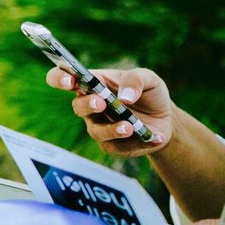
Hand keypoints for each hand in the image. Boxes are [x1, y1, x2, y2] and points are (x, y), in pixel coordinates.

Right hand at [46, 66, 173, 156]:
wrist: (165, 118)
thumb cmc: (149, 93)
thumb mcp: (149, 78)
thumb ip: (136, 79)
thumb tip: (124, 97)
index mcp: (93, 83)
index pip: (63, 78)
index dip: (60, 79)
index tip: (70, 81)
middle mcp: (90, 105)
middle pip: (78, 106)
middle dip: (87, 104)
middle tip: (101, 102)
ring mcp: (99, 126)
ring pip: (96, 131)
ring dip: (111, 129)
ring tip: (129, 127)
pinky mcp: (111, 145)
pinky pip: (118, 147)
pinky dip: (137, 142)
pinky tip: (155, 137)